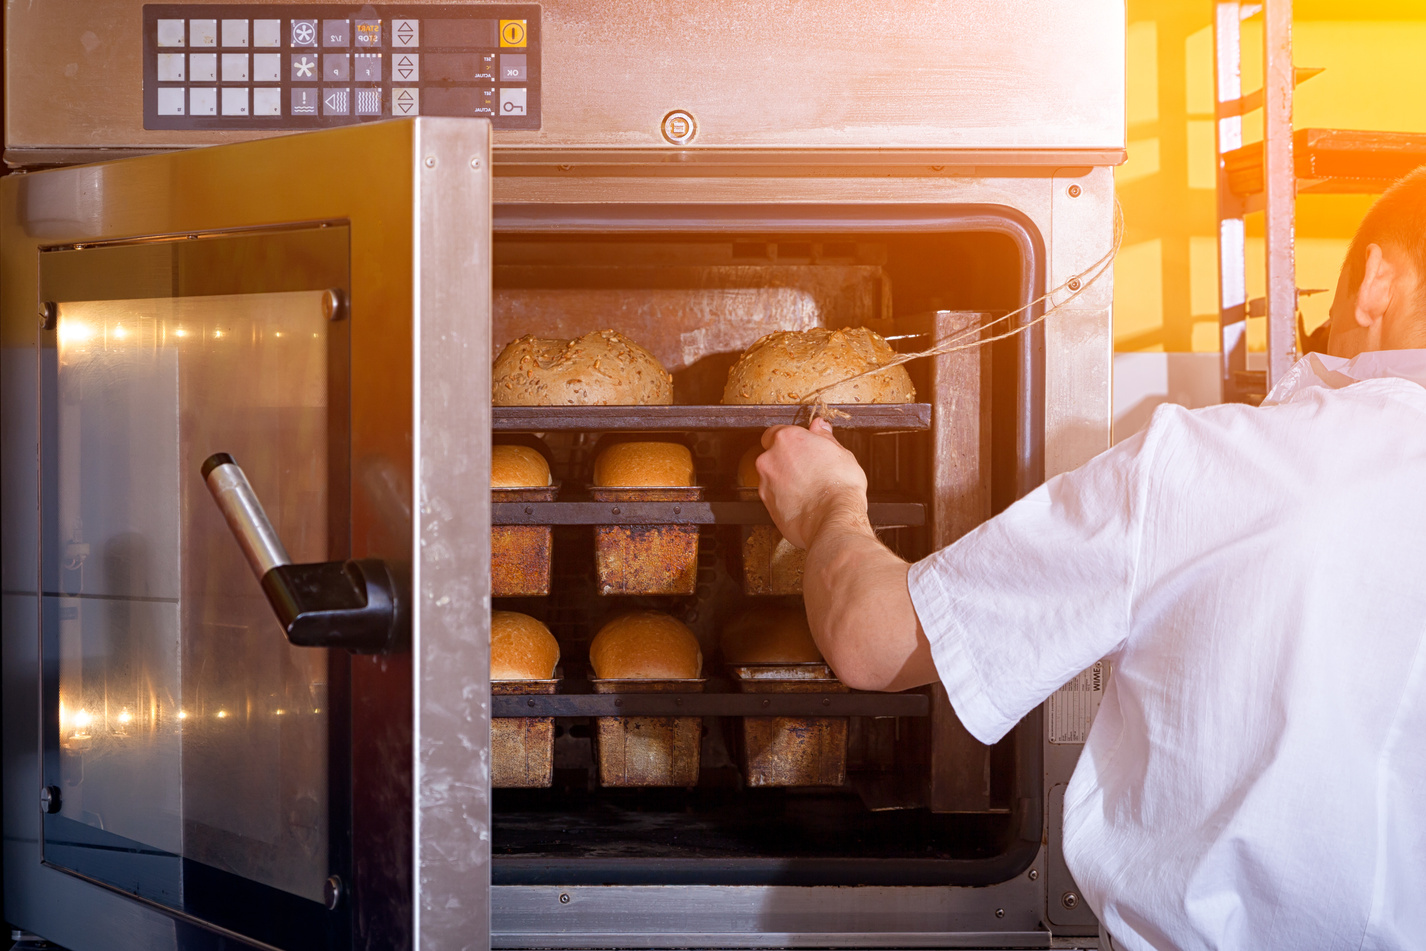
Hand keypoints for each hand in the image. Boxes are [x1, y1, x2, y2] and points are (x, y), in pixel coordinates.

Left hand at [755, 417, 869, 548]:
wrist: (834, 519)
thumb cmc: (840, 486)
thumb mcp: (841, 453)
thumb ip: (824, 437)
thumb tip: (820, 426)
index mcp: (787, 439)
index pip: (776, 432)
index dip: (791, 441)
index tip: (802, 448)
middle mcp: (770, 458)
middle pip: (772, 455)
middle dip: (787, 461)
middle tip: (809, 470)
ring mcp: (765, 483)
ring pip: (772, 476)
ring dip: (785, 480)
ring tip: (809, 489)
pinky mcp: (766, 505)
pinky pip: (773, 496)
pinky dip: (784, 498)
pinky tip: (803, 502)